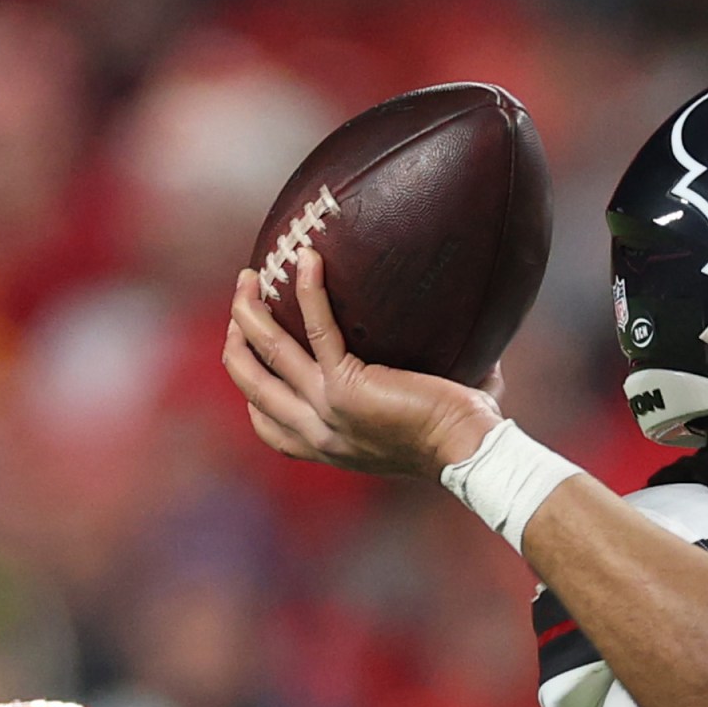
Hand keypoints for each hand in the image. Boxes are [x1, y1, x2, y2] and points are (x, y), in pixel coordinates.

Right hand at [223, 246, 501, 477]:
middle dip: (237, 339)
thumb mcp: (413, 422)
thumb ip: (405, 392)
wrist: (470, 449)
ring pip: (269, 353)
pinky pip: (318, 328)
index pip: (267, 422)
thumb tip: (444, 342)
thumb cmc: (463, 435)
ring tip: (251, 275)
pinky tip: (308, 258)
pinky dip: (308, 290)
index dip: (250, 385)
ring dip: (251, 311)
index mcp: (328, 445)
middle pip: (252, 384)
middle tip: (243, 299)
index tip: (250, 349)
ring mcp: (328, 409)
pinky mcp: (348, 386)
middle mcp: (318, 431)